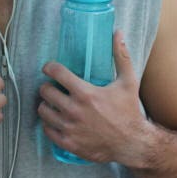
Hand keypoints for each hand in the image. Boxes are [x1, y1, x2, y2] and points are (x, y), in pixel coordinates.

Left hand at [38, 30, 149, 164]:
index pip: (55, 72)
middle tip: (53, 87)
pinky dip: (48, 123)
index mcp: (85, 93)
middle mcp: (74, 110)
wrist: (133, 144)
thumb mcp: (128, 82)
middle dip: (48, 87)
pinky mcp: (68, 143)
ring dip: (46, 104)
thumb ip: (121, 56)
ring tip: (54, 103)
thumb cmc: (129, 111)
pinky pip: (47, 129)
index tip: (50, 68)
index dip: (49, 67)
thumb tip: (118, 33)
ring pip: (43, 110)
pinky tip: (56, 119)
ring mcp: (70, 128)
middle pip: (45, 91)